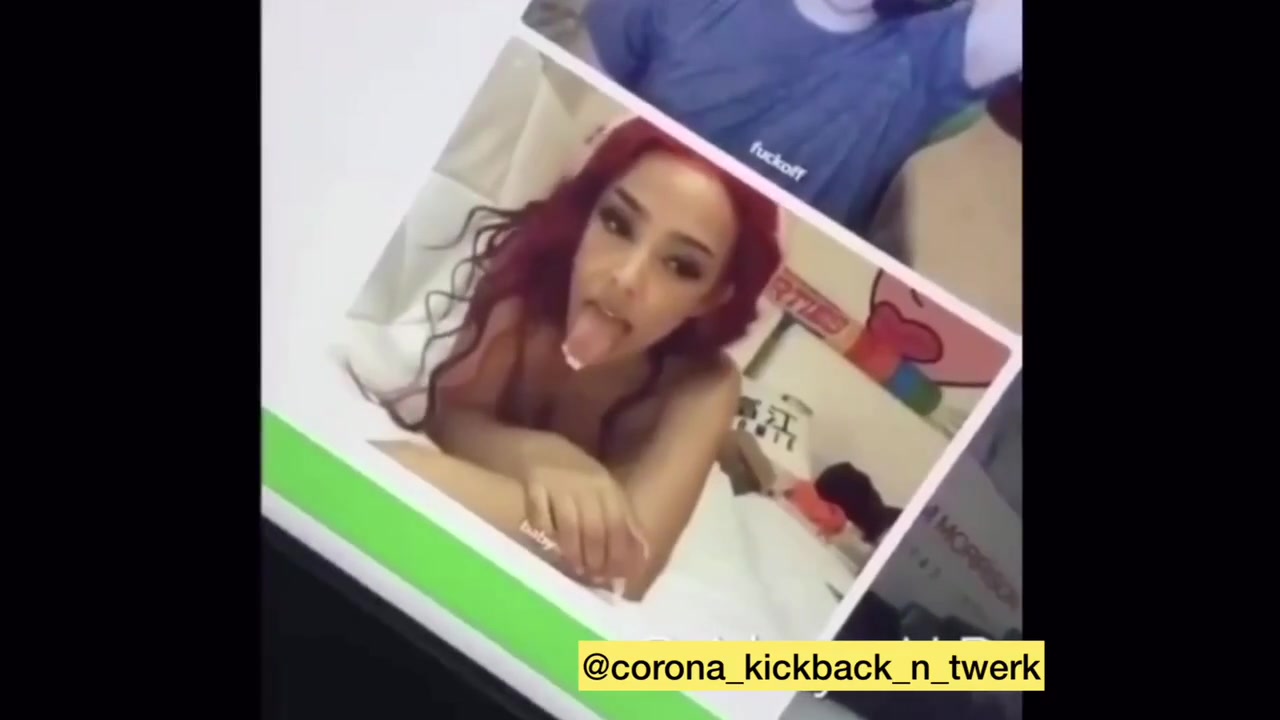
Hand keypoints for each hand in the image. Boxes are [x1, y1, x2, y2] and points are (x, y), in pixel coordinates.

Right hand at [519, 438, 649, 583]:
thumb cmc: (578, 477)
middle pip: (595, 528)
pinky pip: (540, 515)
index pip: (618, 525)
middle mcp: (586, 485)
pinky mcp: (534, 484)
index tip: (616, 576)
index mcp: (607, 487)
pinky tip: (549, 545)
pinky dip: (546, 533)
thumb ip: (624, 521)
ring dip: (574, 552)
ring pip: (570, 525)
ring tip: (575, 569)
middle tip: (594, 577)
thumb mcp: (606, 492)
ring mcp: (559, 483)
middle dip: (596, 558)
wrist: (541, 448)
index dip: (619, 554)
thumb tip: (643, 555)